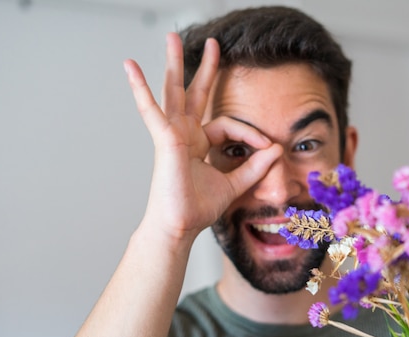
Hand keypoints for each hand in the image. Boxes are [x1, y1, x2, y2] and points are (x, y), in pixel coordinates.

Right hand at [124, 33, 281, 242]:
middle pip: (194, 93)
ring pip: (173, 91)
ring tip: (171, 37)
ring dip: (174, 63)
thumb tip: (278, 148)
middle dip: (204, 69)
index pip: (228, 124)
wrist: (181, 226)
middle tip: (213, 43)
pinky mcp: (164, 139)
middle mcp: (184, 134)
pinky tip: (131, 67)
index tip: (269, 147)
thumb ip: (256, 166)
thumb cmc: (198, 208)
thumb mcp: (235, 184)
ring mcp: (172, 134)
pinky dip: (140, 88)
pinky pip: (151, 109)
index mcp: (199, 143)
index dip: (251, 133)